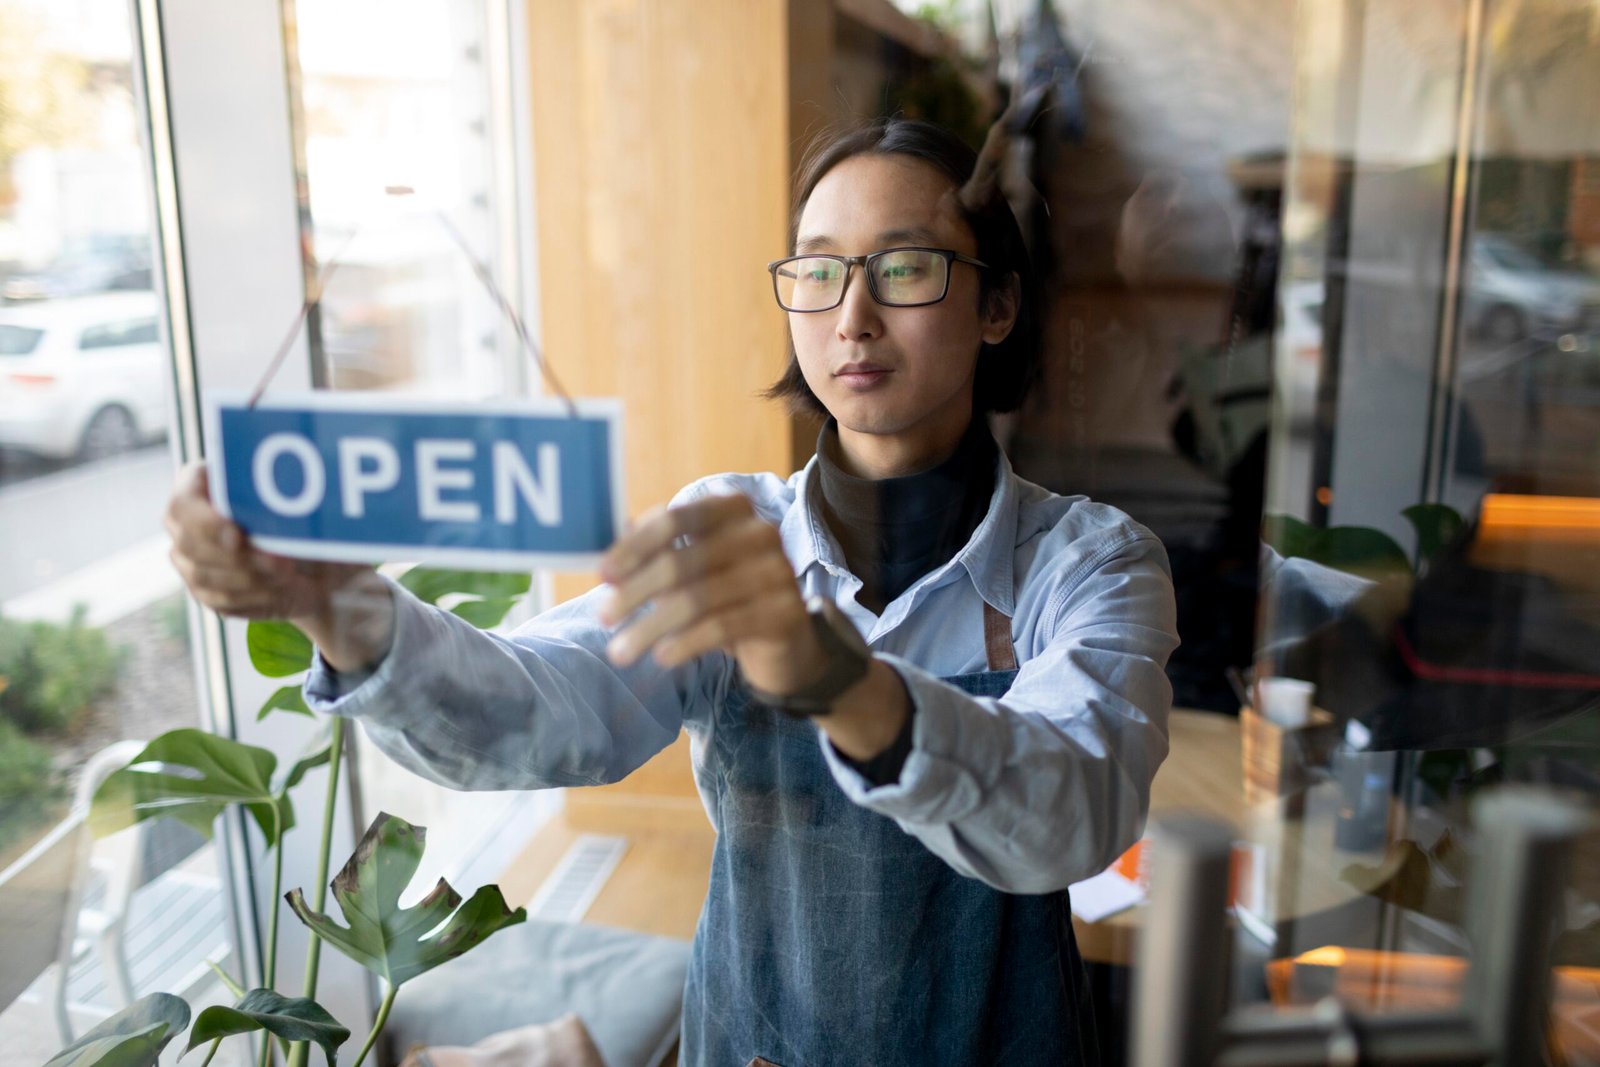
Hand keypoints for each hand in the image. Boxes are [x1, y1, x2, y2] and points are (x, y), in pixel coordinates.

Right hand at [164, 461, 391, 670]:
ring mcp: (191, 560)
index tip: (238, 535)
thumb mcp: (305, 500)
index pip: (183, 503)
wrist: (321, 560)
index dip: (205, 522)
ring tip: (288, 574)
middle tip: (281, 562)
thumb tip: (292, 490)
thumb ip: (289, 493)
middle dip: (238, 557)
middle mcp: (187, 523)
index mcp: (199, 486)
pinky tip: (281, 590)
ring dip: (251, 578)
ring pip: (203, 575)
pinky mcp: (207, 592)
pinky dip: (254, 597)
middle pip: (189, 543)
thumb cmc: (308, 518)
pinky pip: (220, 600)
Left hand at [596, 494, 827, 694]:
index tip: (602, 576)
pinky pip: (721, 628)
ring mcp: (777, 572)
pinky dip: (685, 643)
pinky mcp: (784, 613)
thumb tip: (613, 535)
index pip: (676, 519)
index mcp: (734, 509)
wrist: (787, 637)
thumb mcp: (692, 565)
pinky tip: (662, 656)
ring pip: (697, 599)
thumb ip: (657, 547)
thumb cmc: (729, 594)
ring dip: (650, 628)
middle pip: (682, 561)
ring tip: (621, 651)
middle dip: (634, 592)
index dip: (635, 547)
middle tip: (604, 618)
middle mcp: (761, 533)